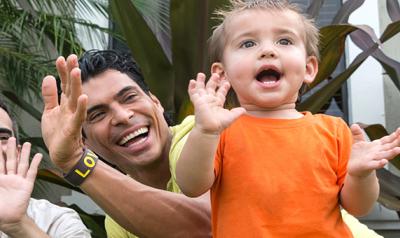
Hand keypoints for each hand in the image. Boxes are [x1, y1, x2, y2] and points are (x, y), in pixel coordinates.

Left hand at [0, 138, 41, 227]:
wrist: (9, 218)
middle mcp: (9, 178)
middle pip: (10, 160)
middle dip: (10, 149)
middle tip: (10, 138)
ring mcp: (19, 181)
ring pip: (21, 164)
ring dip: (24, 154)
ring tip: (26, 143)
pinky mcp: (27, 185)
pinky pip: (31, 173)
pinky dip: (35, 164)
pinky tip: (38, 156)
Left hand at [41, 55, 86, 171]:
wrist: (63, 154)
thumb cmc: (58, 134)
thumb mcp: (49, 111)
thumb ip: (49, 95)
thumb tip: (48, 77)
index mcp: (64, 104)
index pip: (64, 84)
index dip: (63, 71)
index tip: (62, 58)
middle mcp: (70, 108)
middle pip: (71, 87)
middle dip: (72, 72)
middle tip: (72, 57)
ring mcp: (73, 117)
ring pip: (75, 98)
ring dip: (77, 85)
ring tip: (76, 71)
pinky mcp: (73, 128)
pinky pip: (79, 116)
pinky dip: (81, 107)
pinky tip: (83, 97)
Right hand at [189, 73, 244, 134]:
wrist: (210, 129)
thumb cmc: (219, 125)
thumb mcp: (231, 117)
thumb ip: (237, 112)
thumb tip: (244, 110)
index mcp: (217, 103)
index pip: (220, 93)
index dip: (223, 87)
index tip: (227, 82)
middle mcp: (210, 100)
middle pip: (211, 88)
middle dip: (213, 81)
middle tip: (216, 74)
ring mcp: (203, 100)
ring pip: (201, 89)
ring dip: (200, 81)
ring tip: (201, 74)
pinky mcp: (197, 102)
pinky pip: (193, 93)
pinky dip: (192, 87)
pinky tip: (192, 81)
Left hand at [348, 124, 399, 177]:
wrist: (354, 168)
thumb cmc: (358, 156)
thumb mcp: (358, 143)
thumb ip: (358, 134)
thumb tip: (354, 124)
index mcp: (377, 146)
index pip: (387, 140)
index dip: (394, 135)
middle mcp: (378, 153)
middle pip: (389, 147)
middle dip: (396, 142)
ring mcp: (374, 159)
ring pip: (385, 156)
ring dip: (392, 153)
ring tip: (398, 149)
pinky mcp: (367, 165)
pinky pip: (375, 164)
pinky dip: (380, 163)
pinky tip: (384, 162)